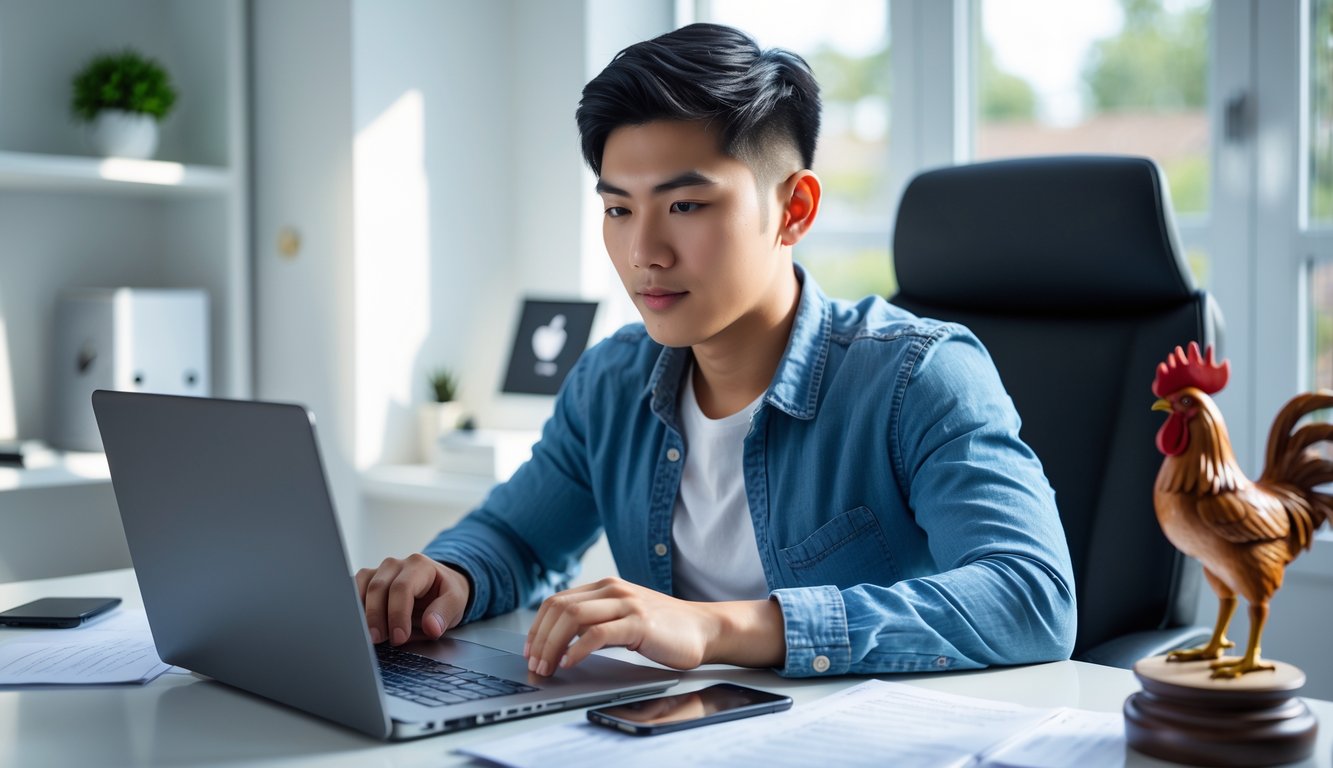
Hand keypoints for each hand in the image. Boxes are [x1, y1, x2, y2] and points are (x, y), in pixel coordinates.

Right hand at [355, 554, 470, 645]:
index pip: (402, 588)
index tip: (399, 637)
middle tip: (378, 641)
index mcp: (419, 566)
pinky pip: (352, 590)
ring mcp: (378, 570)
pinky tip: (357, 625)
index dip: (398, 614)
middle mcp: (396, 564)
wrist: (438, 585)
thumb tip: (432, 627)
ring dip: (361, 614)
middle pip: (378, 588)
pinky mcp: (366, 580)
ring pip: (361, 587)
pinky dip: (353, 608)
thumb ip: (444, 613)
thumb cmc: (444, 594)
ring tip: (367, 636)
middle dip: (376, 617)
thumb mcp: (456, 602)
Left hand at [523, 577, 785, 675]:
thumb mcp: (624, 617)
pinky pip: (597, 634)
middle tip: (535, 663)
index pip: (557, 601)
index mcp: (605, 586)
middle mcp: (613, 589)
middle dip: (540, 638)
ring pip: (572, 618)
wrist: (704, 629)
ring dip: (553, 645)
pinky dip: (577, 650)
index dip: (537, 627)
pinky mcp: (638, 623)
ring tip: (549, 666)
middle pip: (559, 608)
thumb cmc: (664, 628)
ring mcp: (626, 604)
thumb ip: (597, 620)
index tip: (531, 650)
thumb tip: (560, 640)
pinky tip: (571, 663)